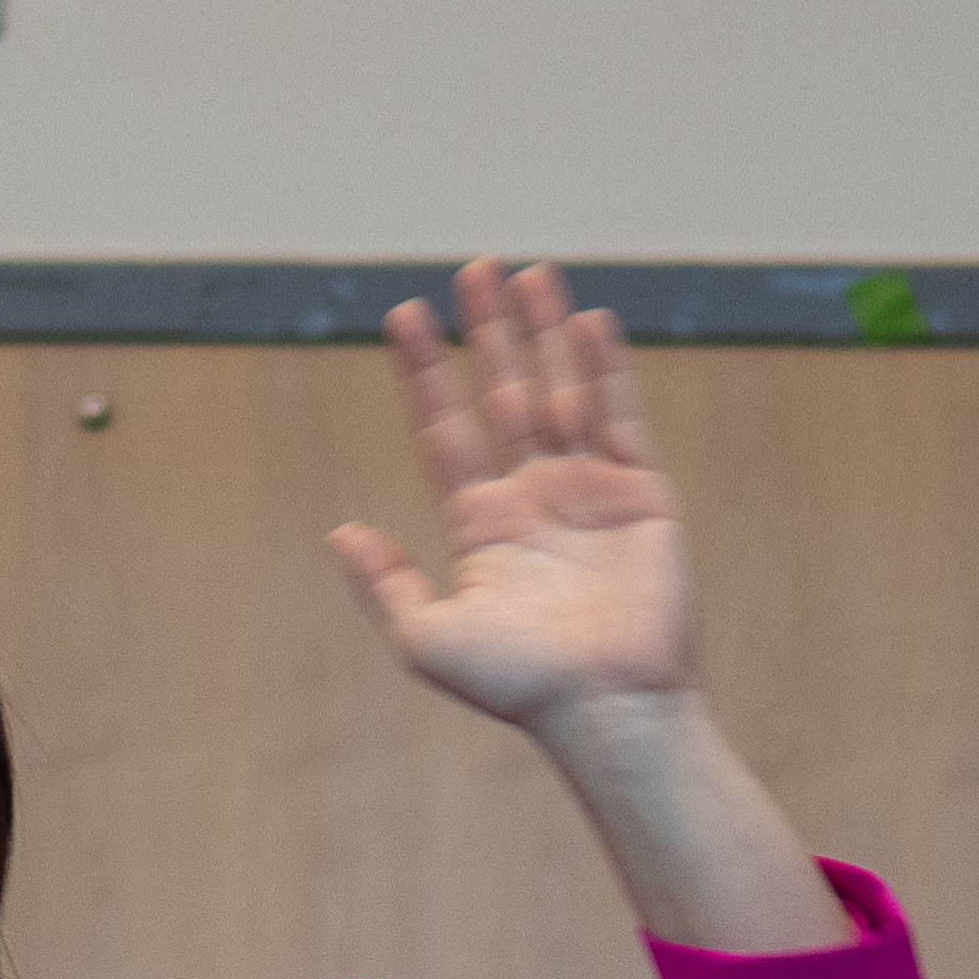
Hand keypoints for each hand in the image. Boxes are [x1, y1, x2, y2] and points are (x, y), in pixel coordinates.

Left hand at [324, 259, 850, 956]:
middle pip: (506, 392)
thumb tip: (337, 531)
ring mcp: (589, 490)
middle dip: (490, 333)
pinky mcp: (641, 492)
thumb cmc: (518, 686)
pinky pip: (620, 416)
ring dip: (545, 333)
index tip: (404, 317)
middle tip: (474, 270)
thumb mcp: (428, 639)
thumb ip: (384, 584)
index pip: (447, 428)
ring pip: (563, 390)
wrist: (605, 708)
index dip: (426, 372)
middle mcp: (533, 497)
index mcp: (482, 524)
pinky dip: (604, 368)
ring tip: (528, 273)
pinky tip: (587, 321)